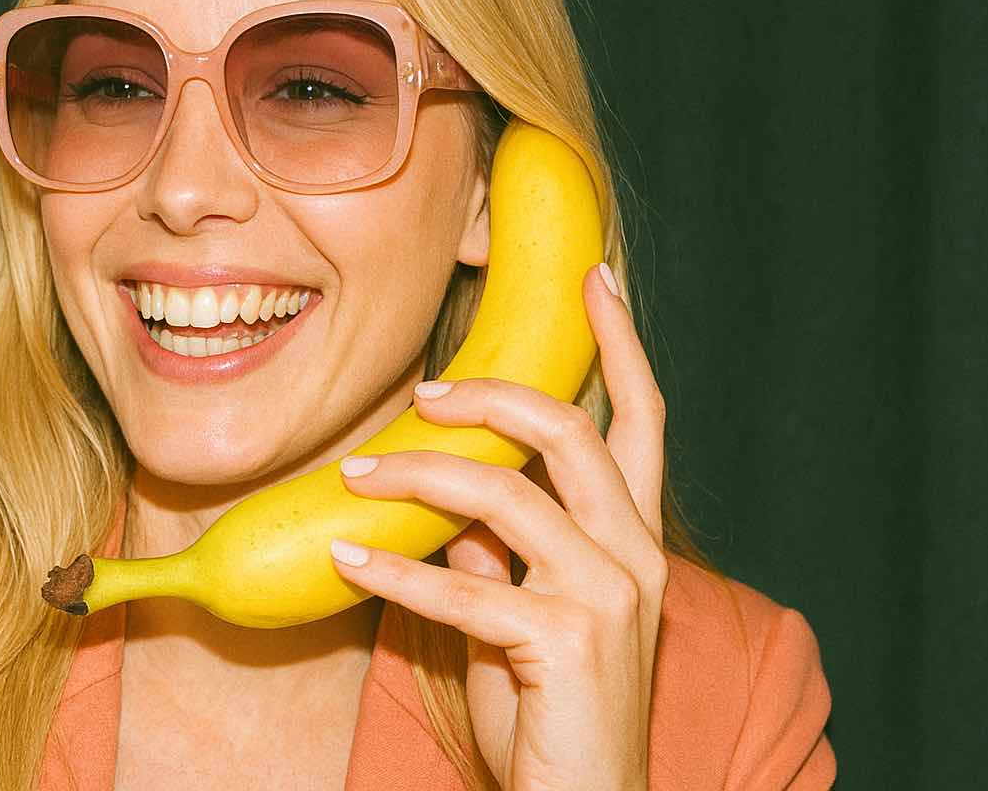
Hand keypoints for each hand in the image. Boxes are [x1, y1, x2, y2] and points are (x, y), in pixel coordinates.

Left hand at [329, 262, 667, 790]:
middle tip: (420, 393)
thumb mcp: (524, 613)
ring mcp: (611, 597)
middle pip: (568, 431)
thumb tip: (448, 498)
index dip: (621, 342)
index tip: (592, 277)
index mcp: (637, 540)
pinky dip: (396, 566)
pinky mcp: (569, 642)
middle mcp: (637, 556)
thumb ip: (500, 547)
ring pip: (507, 495)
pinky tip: (344, 556)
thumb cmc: (552, 710)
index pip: (642, 419)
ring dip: (417, 474)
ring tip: (354, 473)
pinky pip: (466, 584)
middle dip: (488, 396)